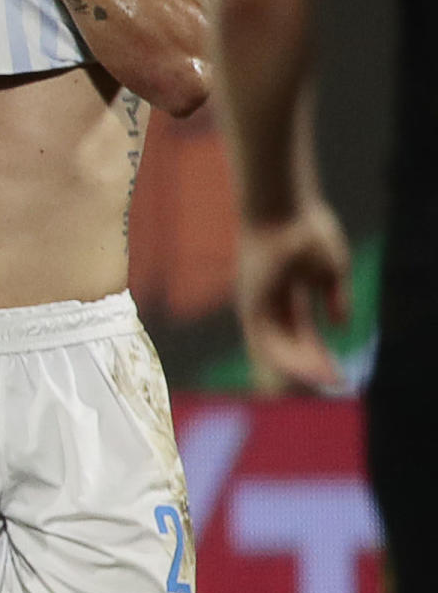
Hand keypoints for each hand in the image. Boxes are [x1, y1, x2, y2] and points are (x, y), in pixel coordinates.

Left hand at [236, 199, 353, 394]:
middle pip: (289, 345)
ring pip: (276, 349)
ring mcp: (258, 306)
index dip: (318, 355)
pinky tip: (309, 369)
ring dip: (301, 367)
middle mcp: (268, 305)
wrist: (283, 209)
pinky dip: (288, 357)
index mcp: (286, 297)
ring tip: (325, 382)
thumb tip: (341, 326)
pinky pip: (268, 341)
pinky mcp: (252, 305)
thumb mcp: (331, 269)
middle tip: (334, 384)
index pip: (301, 335)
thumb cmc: (308, 232)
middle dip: (310, 366)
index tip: (338, 372)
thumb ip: (336, 297)